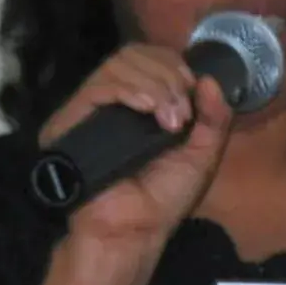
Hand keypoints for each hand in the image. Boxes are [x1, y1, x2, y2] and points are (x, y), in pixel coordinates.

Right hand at [0, 46, 231, 284]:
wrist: (133, 231)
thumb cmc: (163, 200)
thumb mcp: (202, 155)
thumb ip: (214, 117)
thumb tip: (210, 78)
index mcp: (141, 105)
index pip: (151, 59)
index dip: (175, 65)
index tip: (194, 92)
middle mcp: (113, 101)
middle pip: (135, 53)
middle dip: (169, 74)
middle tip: (183, 111)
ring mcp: (90, 109)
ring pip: (119, 64)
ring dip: (156, 84)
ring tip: (170, 119)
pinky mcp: (71, 120)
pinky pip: (99, 85)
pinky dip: (130, 89)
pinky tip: (148, 109)